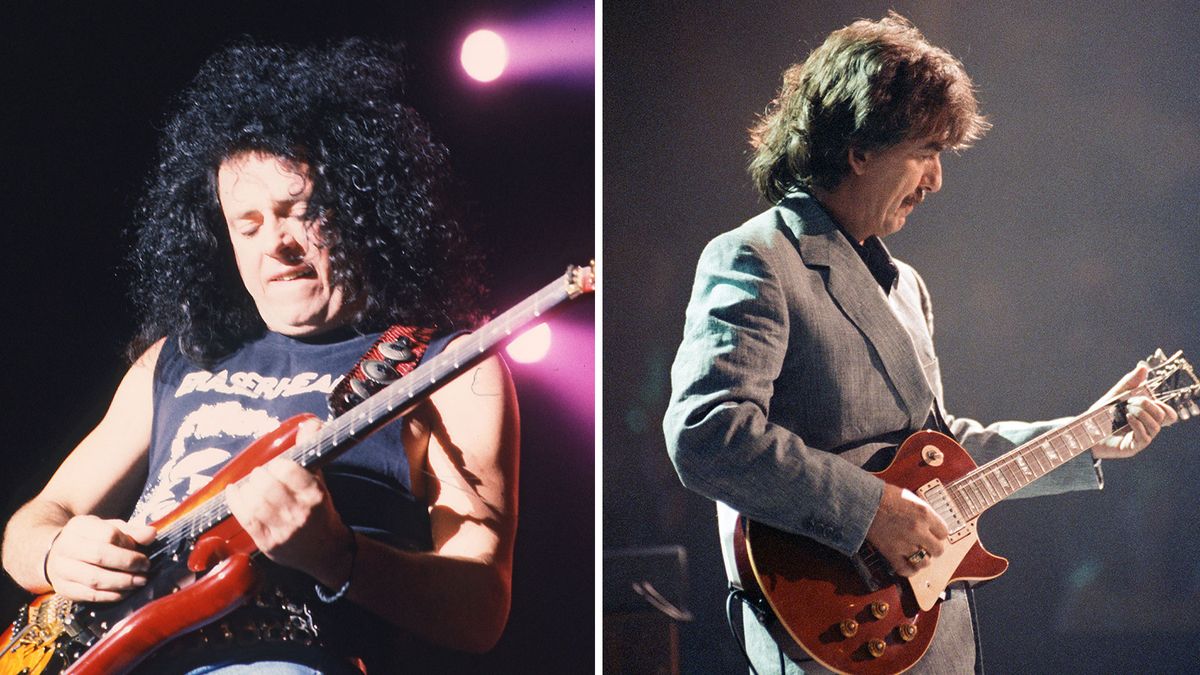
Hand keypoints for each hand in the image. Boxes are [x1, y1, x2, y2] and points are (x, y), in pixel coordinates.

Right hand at [45, 515, 155, 601]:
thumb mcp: (110, 528)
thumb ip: (132, 531)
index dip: (128, 544)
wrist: (57, 554)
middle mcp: (65, 547)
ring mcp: (61, 569)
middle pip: (100, 556)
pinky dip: (111, 596)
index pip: (107, 534)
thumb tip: (152, 534)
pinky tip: (125, 592)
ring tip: (139, 582)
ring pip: (94, 578)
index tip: (141, 552)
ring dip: (122, 582)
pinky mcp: (62, 589)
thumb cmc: (91, 540)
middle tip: (145, 569)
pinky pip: (89, 595)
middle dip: (128, 564)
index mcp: (79, 527)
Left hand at [224, 422, 354, 587]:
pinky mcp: (268, 543)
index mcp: (315, 495)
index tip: (276, 465)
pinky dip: (235, 502)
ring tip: (251, 484)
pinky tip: (234, 492)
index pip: (290, 471)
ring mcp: (283, 530)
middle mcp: (300, 514)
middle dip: (259, 476)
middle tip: (261, 474)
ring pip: (255, 503)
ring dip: (247, 488)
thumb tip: (311, 423)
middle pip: (268, 487)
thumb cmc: (321, 513)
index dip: (278, 465)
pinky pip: (245, 518)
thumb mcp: (321, 481)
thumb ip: (311, 452)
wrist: (326, 552)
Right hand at [865, 483, 947, 576]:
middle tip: (927, 545)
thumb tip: (930, 522)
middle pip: (938, 549)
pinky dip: (909, 570)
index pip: (944, 532)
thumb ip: (922, 511)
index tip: (934, 534)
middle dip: (933, 548)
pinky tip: (909, 564)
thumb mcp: (909, 497)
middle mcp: (917, 530)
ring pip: (925, 562)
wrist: (863, 502)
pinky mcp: (891, 553)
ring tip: (917, 554)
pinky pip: (906, 570)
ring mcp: (905, 543)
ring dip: (922, 559)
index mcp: (924, 514)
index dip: (938, 533)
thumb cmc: (883, 496)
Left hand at [1090, 364, 1177, 458]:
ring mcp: (1141, 438)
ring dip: (1141, 414)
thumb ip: (1129, 383)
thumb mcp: (1115, 396)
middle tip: (1130, 402)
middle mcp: (1147, 429)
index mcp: (1146, 417)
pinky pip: (1145, 437)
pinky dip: (1137, 424)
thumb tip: (1143, 367)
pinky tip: (1127, 418)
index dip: (1162, 404)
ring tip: (1126, 411)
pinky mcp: (1133, 447)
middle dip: (1148, 405)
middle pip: (1165, 416)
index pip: (1168, 413)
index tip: (1143, 396)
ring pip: (1156, 426)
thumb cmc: (1101, 415)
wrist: (1084, 431)